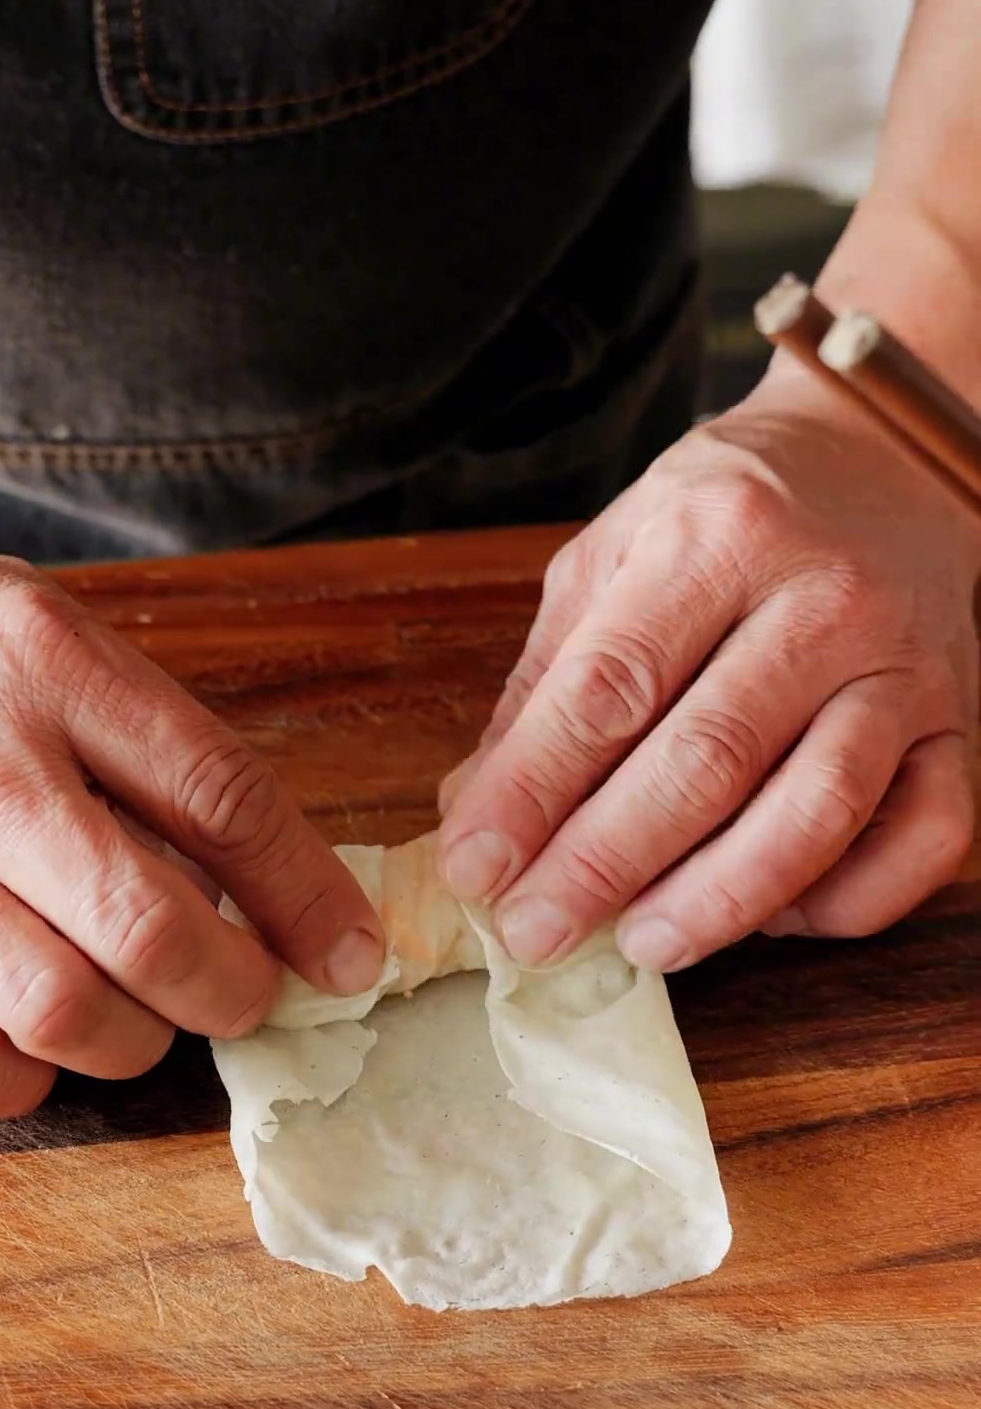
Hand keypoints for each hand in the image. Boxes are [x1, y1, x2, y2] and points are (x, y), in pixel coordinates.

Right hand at [0, 547, 382, 1117]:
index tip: (351, 956)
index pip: (218, 795)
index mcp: (48, 664)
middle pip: (147, 925)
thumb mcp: (52, 640)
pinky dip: (14, 1075)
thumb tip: (281, 892)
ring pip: (58, 1008)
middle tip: (242, 994)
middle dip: (229, 989)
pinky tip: (27, 1035)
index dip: (306, 896)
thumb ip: (153, 745)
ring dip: (130, 1039)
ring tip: (135, 1011)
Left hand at [438, 377, 978, 970]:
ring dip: (720, 898)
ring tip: (644, 946)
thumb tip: (477, 810)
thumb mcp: (616, 554)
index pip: (610, 687)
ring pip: (817, 811)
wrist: (885, 462)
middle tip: (536, 930)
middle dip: (605, 863)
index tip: (475, 867)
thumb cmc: (731, 518)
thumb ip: (549, 680)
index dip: (533, 791)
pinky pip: (924, 842)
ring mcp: (905, 669)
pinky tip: (772, 917)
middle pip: (706, 759)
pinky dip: (845, 901)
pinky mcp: (961, 729)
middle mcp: (823, 598)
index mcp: (717, 537)